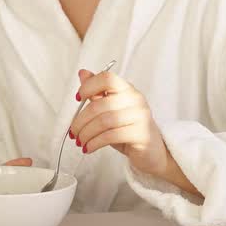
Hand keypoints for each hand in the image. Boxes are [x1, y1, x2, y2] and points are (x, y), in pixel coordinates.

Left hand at [71, 69, 198, 195]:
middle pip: (100, 105)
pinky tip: (89, 148)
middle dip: (81, 121)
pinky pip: (111, 136)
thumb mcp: (110, 110)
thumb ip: (97, 92)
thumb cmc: (128, 129)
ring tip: (80, 142)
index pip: (107, 78)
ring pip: (104, 121)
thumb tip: (82, 73)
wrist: (152, 152)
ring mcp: (140, 116)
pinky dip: (95, 143)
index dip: (89, 86)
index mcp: (127, 89)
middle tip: (73, 133)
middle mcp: (135, 100)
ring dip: (87, 134)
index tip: (77, 99)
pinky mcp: (141, 134)